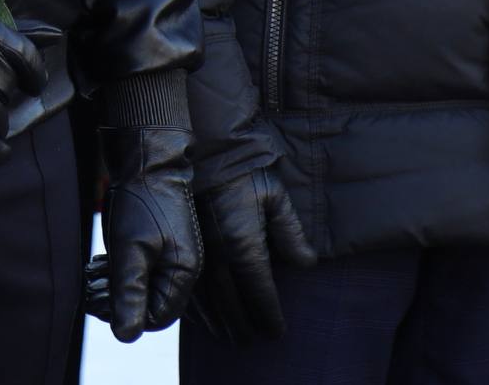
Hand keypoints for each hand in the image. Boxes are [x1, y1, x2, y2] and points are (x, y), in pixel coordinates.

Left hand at [98, 126, 201, 341]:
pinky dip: (117, 275)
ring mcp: (169, 260)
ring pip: (139, 292)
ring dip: (113, 288)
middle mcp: (180, 271)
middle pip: (147, 308)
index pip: (155, 319)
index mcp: (182, 274)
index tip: (102, 298)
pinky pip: (137, 276)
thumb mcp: (129, 250)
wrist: (146, 163)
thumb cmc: (140, 202)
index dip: (126, 315)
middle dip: (116, 302)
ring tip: (93, 271)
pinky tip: (101, 263)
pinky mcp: (156, 250)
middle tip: (92, 284)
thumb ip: (129, 292)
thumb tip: (126, 337)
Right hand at [191, 164, 314, 342]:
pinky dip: (198, 308)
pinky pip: (188, 286)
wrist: (207, 148)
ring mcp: (197, 252)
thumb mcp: (276, 197)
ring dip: (219, 322)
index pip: (259, 292)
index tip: (276, 331)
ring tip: (230, 336)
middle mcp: (218, 255)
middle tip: (252, 340)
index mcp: (244, 244)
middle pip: (231, 304)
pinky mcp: (183, 245)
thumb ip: (291, 234)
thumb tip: (305, 265)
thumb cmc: (247, 170)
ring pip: (207, 301)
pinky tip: (204, 316)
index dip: (268, 315)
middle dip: (243, 325)